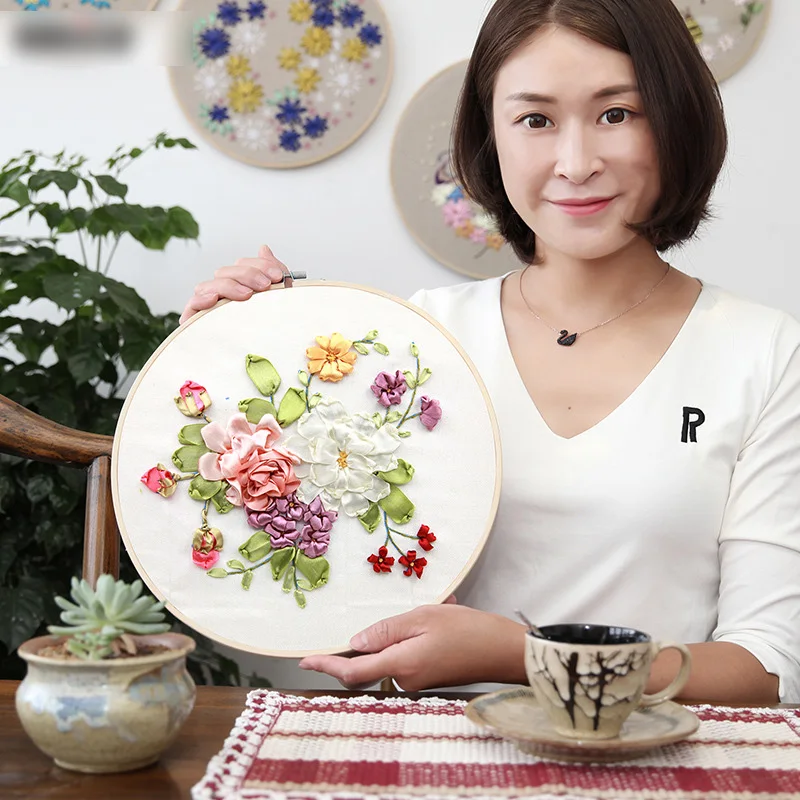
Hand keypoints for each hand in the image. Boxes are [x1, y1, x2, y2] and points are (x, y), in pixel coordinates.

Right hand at [180, 244, 288, 323]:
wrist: (260, 365)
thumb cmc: (266, 330)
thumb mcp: (275, 300)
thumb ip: (271, 272)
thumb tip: (264, 248)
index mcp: (238, 285)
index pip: (242, 265)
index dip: (259, 265)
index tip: (278, 275)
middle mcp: (221, 293)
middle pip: (226, 272)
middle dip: (248, 275)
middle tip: (266, 286)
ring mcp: (208, 306)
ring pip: (210, 285)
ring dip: (229, 286)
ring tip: (247, 295)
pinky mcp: (196, 321)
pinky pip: (193, 306)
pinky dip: (201, 300)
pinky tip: (213, 300)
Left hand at [299, 601, 526, 690]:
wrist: (505, 652)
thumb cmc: (467, 630)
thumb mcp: (424, 618)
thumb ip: (386, 631)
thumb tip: (355, 644)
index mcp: (400, 664)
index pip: (353, 671)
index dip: (327, 667)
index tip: (306, 662)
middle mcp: (405, 680)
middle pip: (372, 662)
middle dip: (380, 636)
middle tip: (411, 614)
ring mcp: (418, 682)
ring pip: (392, 656)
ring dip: (404, 632)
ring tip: (437, 611)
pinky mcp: (428, 679)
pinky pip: (409, 657)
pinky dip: (417, 637)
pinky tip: (442, 619)